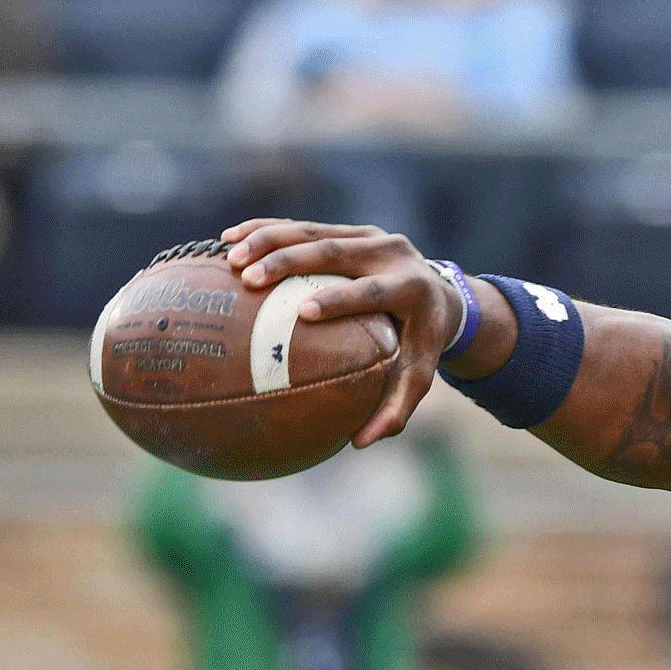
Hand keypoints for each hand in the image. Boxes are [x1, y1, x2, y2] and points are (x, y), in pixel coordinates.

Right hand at [221, 219, 463, 445]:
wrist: (442, 296)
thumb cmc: (422, 344)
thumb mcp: (419, 377)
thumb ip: (396, 409)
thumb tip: (359, 443)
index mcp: (411, 288)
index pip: (373, 291)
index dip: (340, 298)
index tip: (304, 311)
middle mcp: (392, 254)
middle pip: (335, 252)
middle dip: (289, 262)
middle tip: (249, 278)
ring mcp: (369, 236)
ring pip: (314, 232)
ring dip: (268, 240)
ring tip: (230, 257)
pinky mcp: (350, 230)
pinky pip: (304, 226)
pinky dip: (265, 230)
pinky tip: (228, 238)